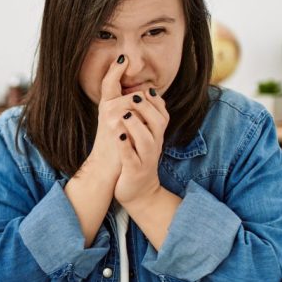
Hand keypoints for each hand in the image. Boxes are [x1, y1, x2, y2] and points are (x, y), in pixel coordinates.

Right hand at [73, 53, 134, 185]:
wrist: (108, 167)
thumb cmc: (116, 144)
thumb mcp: (119, 122)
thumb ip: (127, 105)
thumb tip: (146, 92)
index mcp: (106, 105)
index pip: (109, 81)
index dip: (115, 69)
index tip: (123, 57)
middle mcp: (106, 108)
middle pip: (134, 92)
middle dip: (144, 101)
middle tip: (141, 115)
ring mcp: (112, 117)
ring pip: (138, 101)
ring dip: (146, 112)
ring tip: (138, 127)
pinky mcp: (118, 127)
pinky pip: (139, 115)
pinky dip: (145, 121)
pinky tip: (139, 130)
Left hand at [114, 86, 169, 207]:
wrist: (139, 192)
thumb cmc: (137, 158)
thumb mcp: (142, 137)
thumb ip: (143, 118)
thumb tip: (141, 91)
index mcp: (156, 135)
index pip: (163, 113)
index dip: (155, 100)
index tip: (146, 89)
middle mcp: (155, 145)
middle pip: (158, 123)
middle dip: (147, 109)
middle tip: (133, 98)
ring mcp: (146, 159)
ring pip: (147, 140)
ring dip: (136, 125)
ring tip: (124, 115)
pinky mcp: (134, 171)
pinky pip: (131, 157)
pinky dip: (125, 146)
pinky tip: (118, 135)